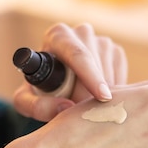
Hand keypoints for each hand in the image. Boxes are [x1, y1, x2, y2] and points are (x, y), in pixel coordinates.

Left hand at [13, 23, 127, 121]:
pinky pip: (120, 75)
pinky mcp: (115, 52)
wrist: (55, 85)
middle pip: (95, 64)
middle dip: (92, 93)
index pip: (78, 54)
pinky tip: (96, 97)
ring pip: (109, 71)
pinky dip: (113, 90)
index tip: (102, 96)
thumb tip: (65, 107)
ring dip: (101, 94)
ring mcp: (101, 41)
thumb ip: (37, 106)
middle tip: (83, 114)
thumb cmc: (37, 90)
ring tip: (84, 105)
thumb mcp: (26, 101)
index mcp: (57, 36)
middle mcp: (81, 32)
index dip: (91, 75)